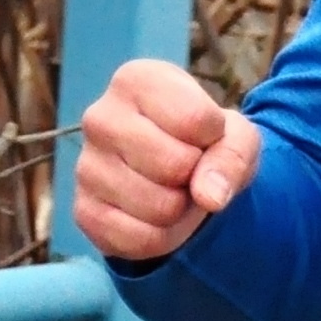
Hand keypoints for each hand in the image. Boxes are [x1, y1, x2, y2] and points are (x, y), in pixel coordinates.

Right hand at [72, 56, 262, 262]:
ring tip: (172, 189)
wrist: (176, 176)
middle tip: (187, 168)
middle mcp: (100, 117)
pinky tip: (155, 215)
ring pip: (159, 207)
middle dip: (195, 175)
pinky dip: (162, 236)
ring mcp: (86, 166)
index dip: (215, 137)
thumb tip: (209, 196)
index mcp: (135, 81)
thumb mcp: (236, 136)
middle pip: (174, 164)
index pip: (195, 120)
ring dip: (181, 209)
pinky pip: (140, 238)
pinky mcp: (84, 211)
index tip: (203, 134)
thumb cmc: (204, 141)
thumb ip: (234, 156)